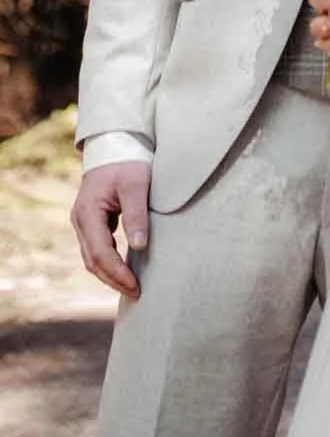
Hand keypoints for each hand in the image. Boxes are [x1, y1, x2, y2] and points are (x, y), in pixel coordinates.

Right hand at [71, 160, 151, 299]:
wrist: (115, 143)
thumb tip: (140, 247)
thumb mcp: (136, 183)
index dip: (117, 272)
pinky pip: (97, 248)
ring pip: (92, 257)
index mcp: (88, 212)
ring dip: (110, 274)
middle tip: (137, 293)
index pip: (100, 252)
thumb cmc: (127, 161)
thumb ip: (137, 214)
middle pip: (93, 260)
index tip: (136, 285)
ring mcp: (84, 221)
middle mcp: (81, 220)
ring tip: (132, 287)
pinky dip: (110, 261)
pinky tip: (126, 268)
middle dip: (113, 279)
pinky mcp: (93, 221)